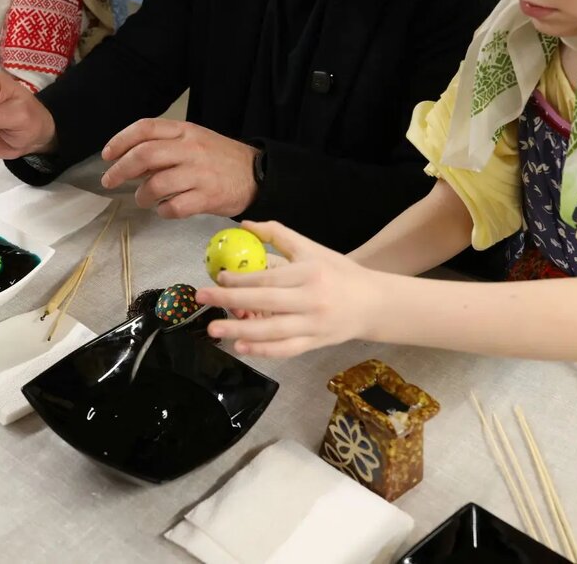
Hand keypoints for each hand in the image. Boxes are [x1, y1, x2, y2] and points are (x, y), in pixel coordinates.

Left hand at [101, 119, 257, 218]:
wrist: (258, 175)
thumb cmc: (219, 159)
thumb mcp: (194, 142)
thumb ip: (164, 148)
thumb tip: (129, 163)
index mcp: (186, 131)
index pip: (146, 128)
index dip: (121, 140)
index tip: (107, 155)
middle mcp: (191, 149)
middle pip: (145, 155)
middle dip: (120, 169)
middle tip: (110, 181)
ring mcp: (200, 174)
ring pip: (156, 184)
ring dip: (142, 194)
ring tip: (143, 198)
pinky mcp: (208, 197)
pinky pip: (175, 207)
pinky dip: (163, 211)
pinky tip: (165, 209)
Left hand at [196, 220, 379, 357]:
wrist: (373, 303)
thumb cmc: (338, 272)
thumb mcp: (311, 248)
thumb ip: (278, 235)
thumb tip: (244, 225)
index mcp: (310, 273)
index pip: (269, 277)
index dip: (241, 279)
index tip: (218, 277)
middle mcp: (312, 300)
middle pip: (265, 302)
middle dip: (230, 301)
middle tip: (202, 298)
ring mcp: (314, 325)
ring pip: (273, 331)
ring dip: (241, 331)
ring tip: (214, 330)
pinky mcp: (315, 344)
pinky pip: (286, 350)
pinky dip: (263, 351)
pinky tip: (241, 347)